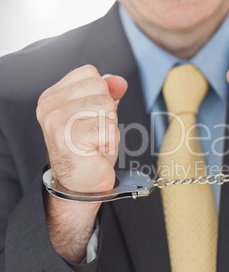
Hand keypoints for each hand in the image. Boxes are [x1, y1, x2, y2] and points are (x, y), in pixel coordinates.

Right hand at [37, 65, 126, 192]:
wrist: (83, 183)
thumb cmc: (90, 149)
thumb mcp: (101, 115)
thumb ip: (108, 93)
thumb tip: (119, 81)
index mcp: (53, 96)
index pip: (90, 73)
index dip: (102, 95)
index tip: (92, 117)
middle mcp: (50, 106)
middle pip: (100, 87)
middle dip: (108, 111)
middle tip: (95, 132)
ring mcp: (57, 120)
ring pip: (106, 105)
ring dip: (109, 127)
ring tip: (95, 141)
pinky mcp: (69, 136)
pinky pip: (108, 126)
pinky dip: (110, 140)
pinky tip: (96, 150)